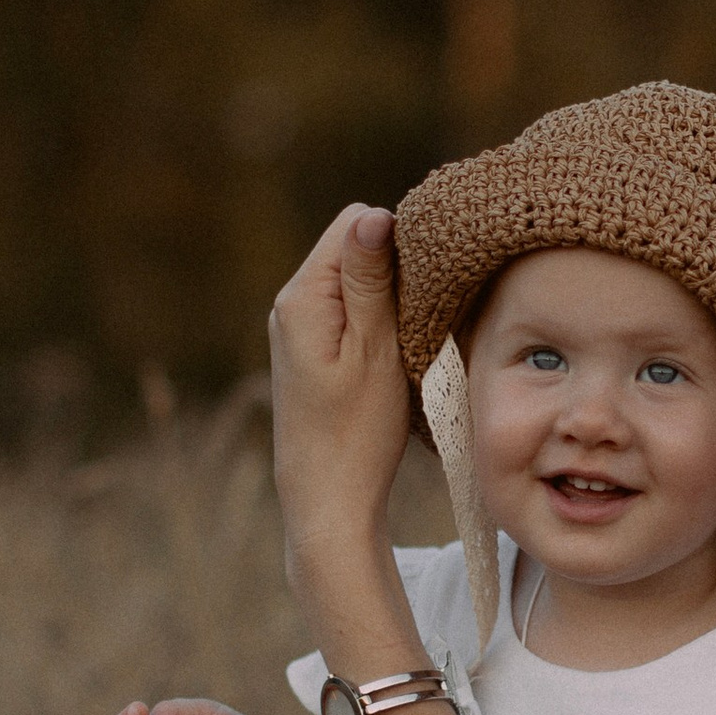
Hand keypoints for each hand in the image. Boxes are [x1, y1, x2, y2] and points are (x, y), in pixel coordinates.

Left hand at [267, 204, 414, 596]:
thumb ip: (370, 280)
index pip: (354, 223)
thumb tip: (375, 215)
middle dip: (392, 269)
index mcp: (301, 296)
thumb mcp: (375, 349)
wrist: (328, 499)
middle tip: (417, 318)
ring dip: (387, 297)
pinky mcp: (310, 350)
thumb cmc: (357, 432)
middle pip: (352, 248)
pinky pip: (348, 309)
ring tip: (406, 339)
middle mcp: (290, 303)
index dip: (397, 241)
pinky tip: (391, 354)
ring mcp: (297, 328)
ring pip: (353, 279)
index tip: (424, 286)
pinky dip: (375, 320)